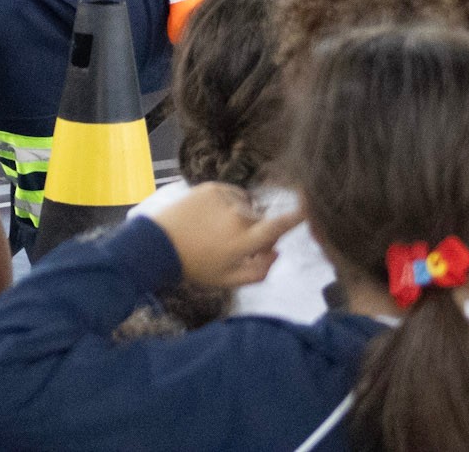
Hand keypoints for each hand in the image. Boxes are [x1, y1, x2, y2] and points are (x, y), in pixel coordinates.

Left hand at [152, 182, 301, 287]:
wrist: (158, 243)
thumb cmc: (195, 266)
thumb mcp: (227, 281)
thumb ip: (259, 271)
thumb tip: (276, 253)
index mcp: (243, 242)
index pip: (276, 228)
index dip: (296, 217)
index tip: (310, 206)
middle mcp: (237, 217)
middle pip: (262, 221)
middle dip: (257, 232)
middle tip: (236, 245)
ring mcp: (224, 199)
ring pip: (248, 207)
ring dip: (242, 217)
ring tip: (218, 230)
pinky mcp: (212, 187)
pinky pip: (234, 194)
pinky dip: (229, 204)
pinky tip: (213, 217)